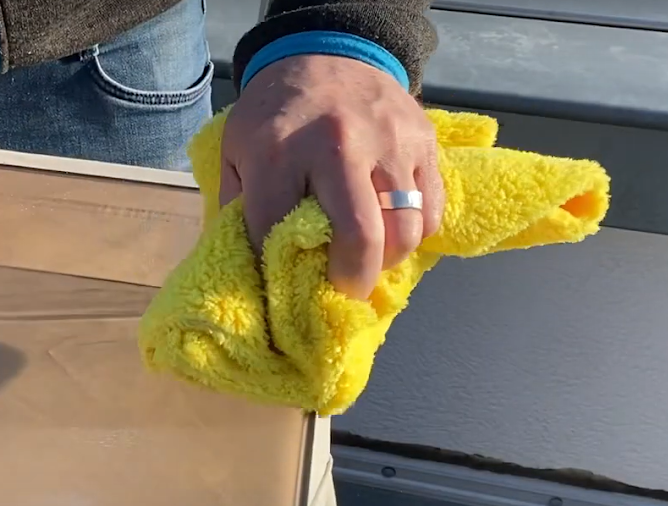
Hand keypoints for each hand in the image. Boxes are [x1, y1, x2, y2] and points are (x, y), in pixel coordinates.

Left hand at [219, 54, 444, 298]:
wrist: (325, 53)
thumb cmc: (276, 113)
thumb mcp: (236, 151)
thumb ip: (238, 207)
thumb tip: (251, 268)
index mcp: (277, 152)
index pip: (279, 233)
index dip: (280, 269)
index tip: (285, 285)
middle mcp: (337, 146)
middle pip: (360, 237)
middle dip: (352, 280)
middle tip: (343, 290)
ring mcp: (387, 142)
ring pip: (405, 229)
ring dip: (387, 260)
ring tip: (367, 260)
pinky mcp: (422, 140)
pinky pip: (431, 209)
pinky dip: (414, 233)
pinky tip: (392, 231)